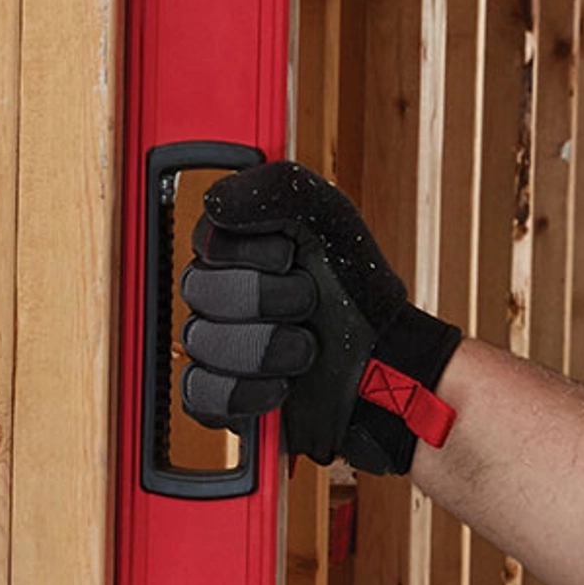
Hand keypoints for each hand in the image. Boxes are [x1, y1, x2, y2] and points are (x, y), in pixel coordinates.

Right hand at [178, 160, 464, 476]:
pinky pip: (200, 394)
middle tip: (307, 303)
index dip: (250, 252)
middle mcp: (217, 294)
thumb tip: (215, 201)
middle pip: (200, 291)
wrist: (383, 361)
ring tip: (305, 350)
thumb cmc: (355, 287)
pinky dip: (246, 391)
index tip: (290, 256)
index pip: (206, 241)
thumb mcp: (330, 217)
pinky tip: (280, 386)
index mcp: (235, 248)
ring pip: (200, 342)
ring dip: (267, 348)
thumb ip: (277, 188)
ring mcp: (215, 345)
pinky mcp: (220, 396)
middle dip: (268, 299)